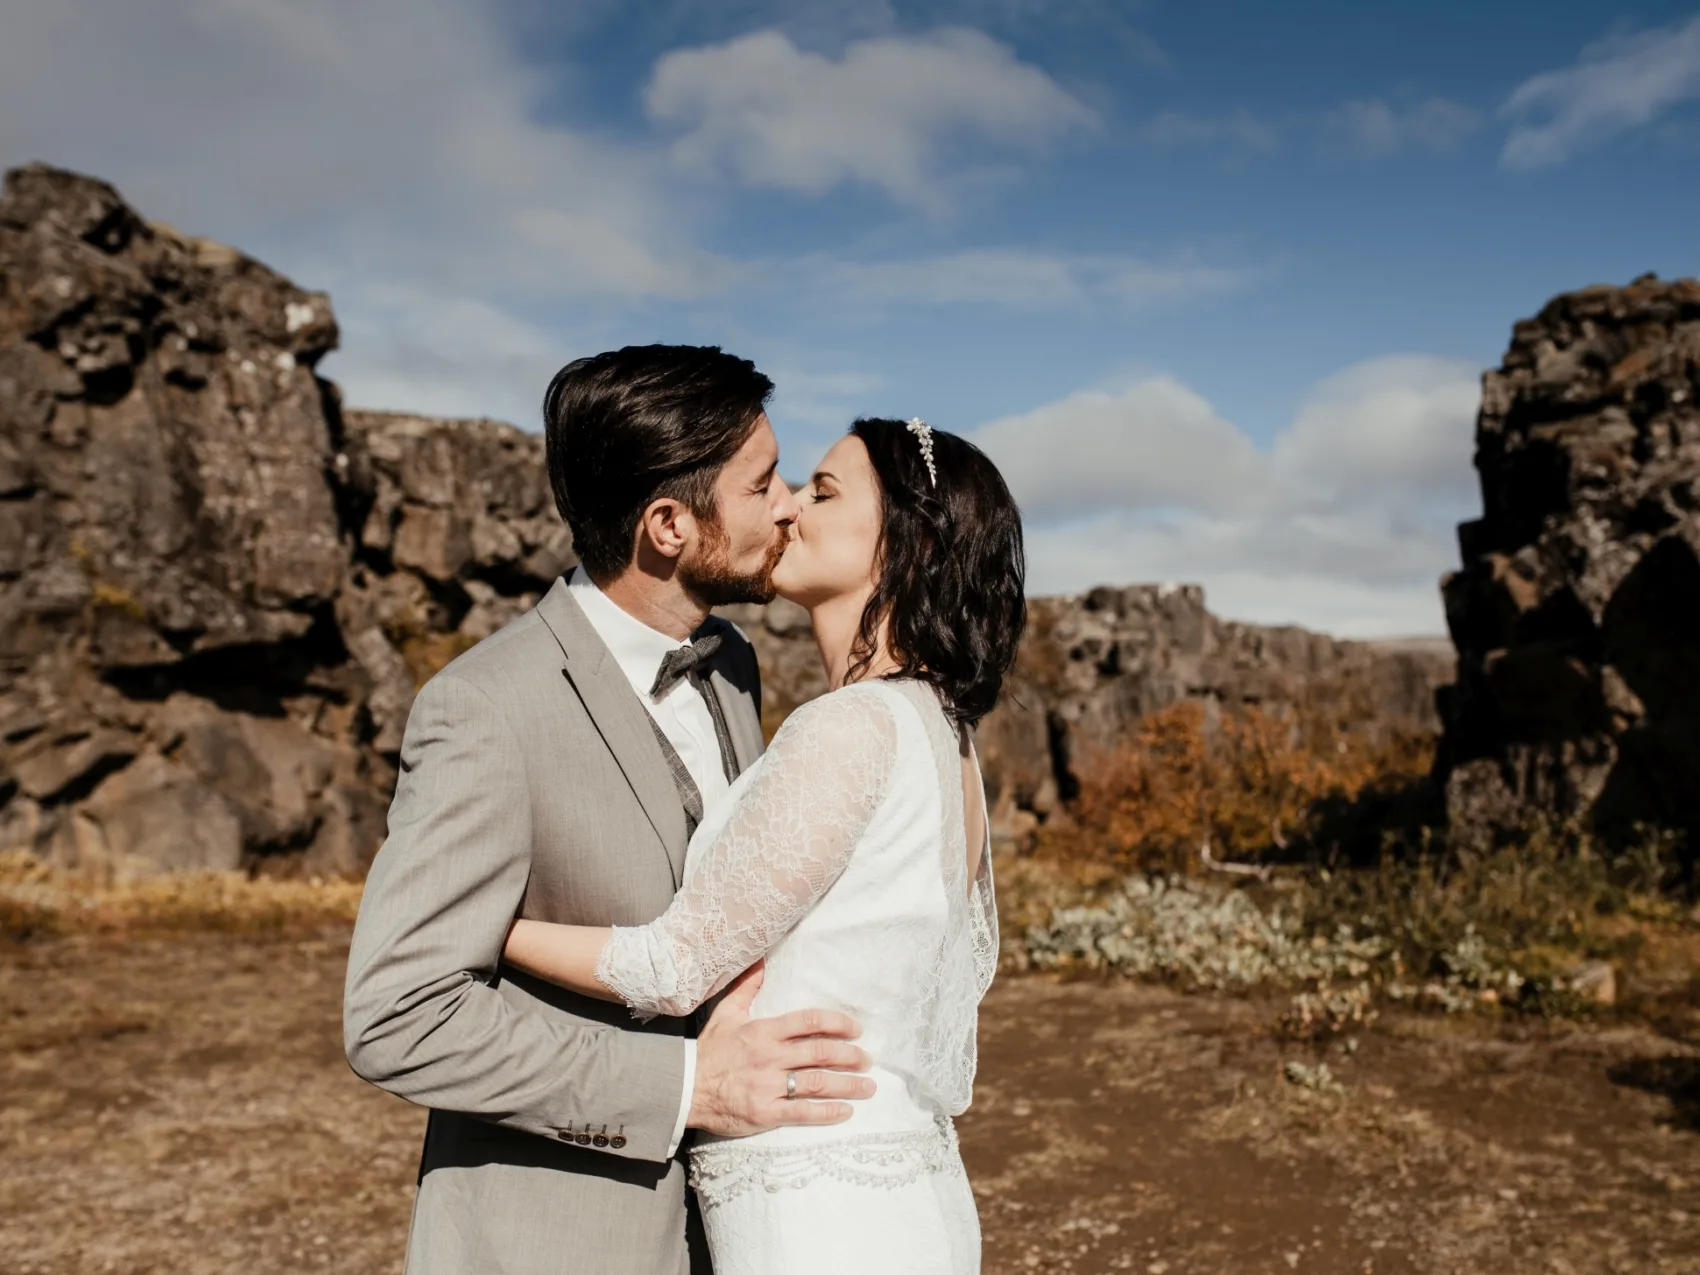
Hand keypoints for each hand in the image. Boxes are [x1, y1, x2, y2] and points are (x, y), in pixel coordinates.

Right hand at [687, 962, 874, 1135]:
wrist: (683, 1089)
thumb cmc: (708, 1051)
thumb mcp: (726, 1013)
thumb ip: (746, 987)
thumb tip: (760, 960)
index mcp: (763, 1031)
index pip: (809, 1021)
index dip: (837, 1023)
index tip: (856, 1029)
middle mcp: (769, 1057)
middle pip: (820, 1053)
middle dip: (849, 1055)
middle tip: (867, 1059)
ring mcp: (768, 1086)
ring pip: (817, 1083)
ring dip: (847, 1085)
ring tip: (867, 1086)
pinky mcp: (765, 1113)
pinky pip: (803, 1113)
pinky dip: (827, 1112)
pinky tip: (846, 1111)